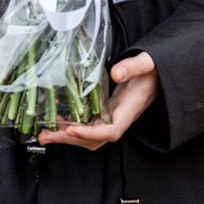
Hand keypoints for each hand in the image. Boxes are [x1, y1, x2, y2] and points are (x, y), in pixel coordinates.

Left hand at [37, 53, 159, 150]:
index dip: (91, 133)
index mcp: (129, 110)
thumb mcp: (147, 63)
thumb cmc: (154, 69)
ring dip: (67, 136)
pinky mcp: (106, 112)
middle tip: (45, 136)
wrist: (158, 74)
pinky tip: (57, 120)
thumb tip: (117, 73)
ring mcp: (112, 117)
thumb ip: (133, 67)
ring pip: (89, 136)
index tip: (72, 129)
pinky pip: (88, 125)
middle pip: (94, 139)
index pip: (111, 130)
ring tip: (45, 133)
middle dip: (70, 140)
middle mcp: (120, 118)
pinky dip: (71, 127)